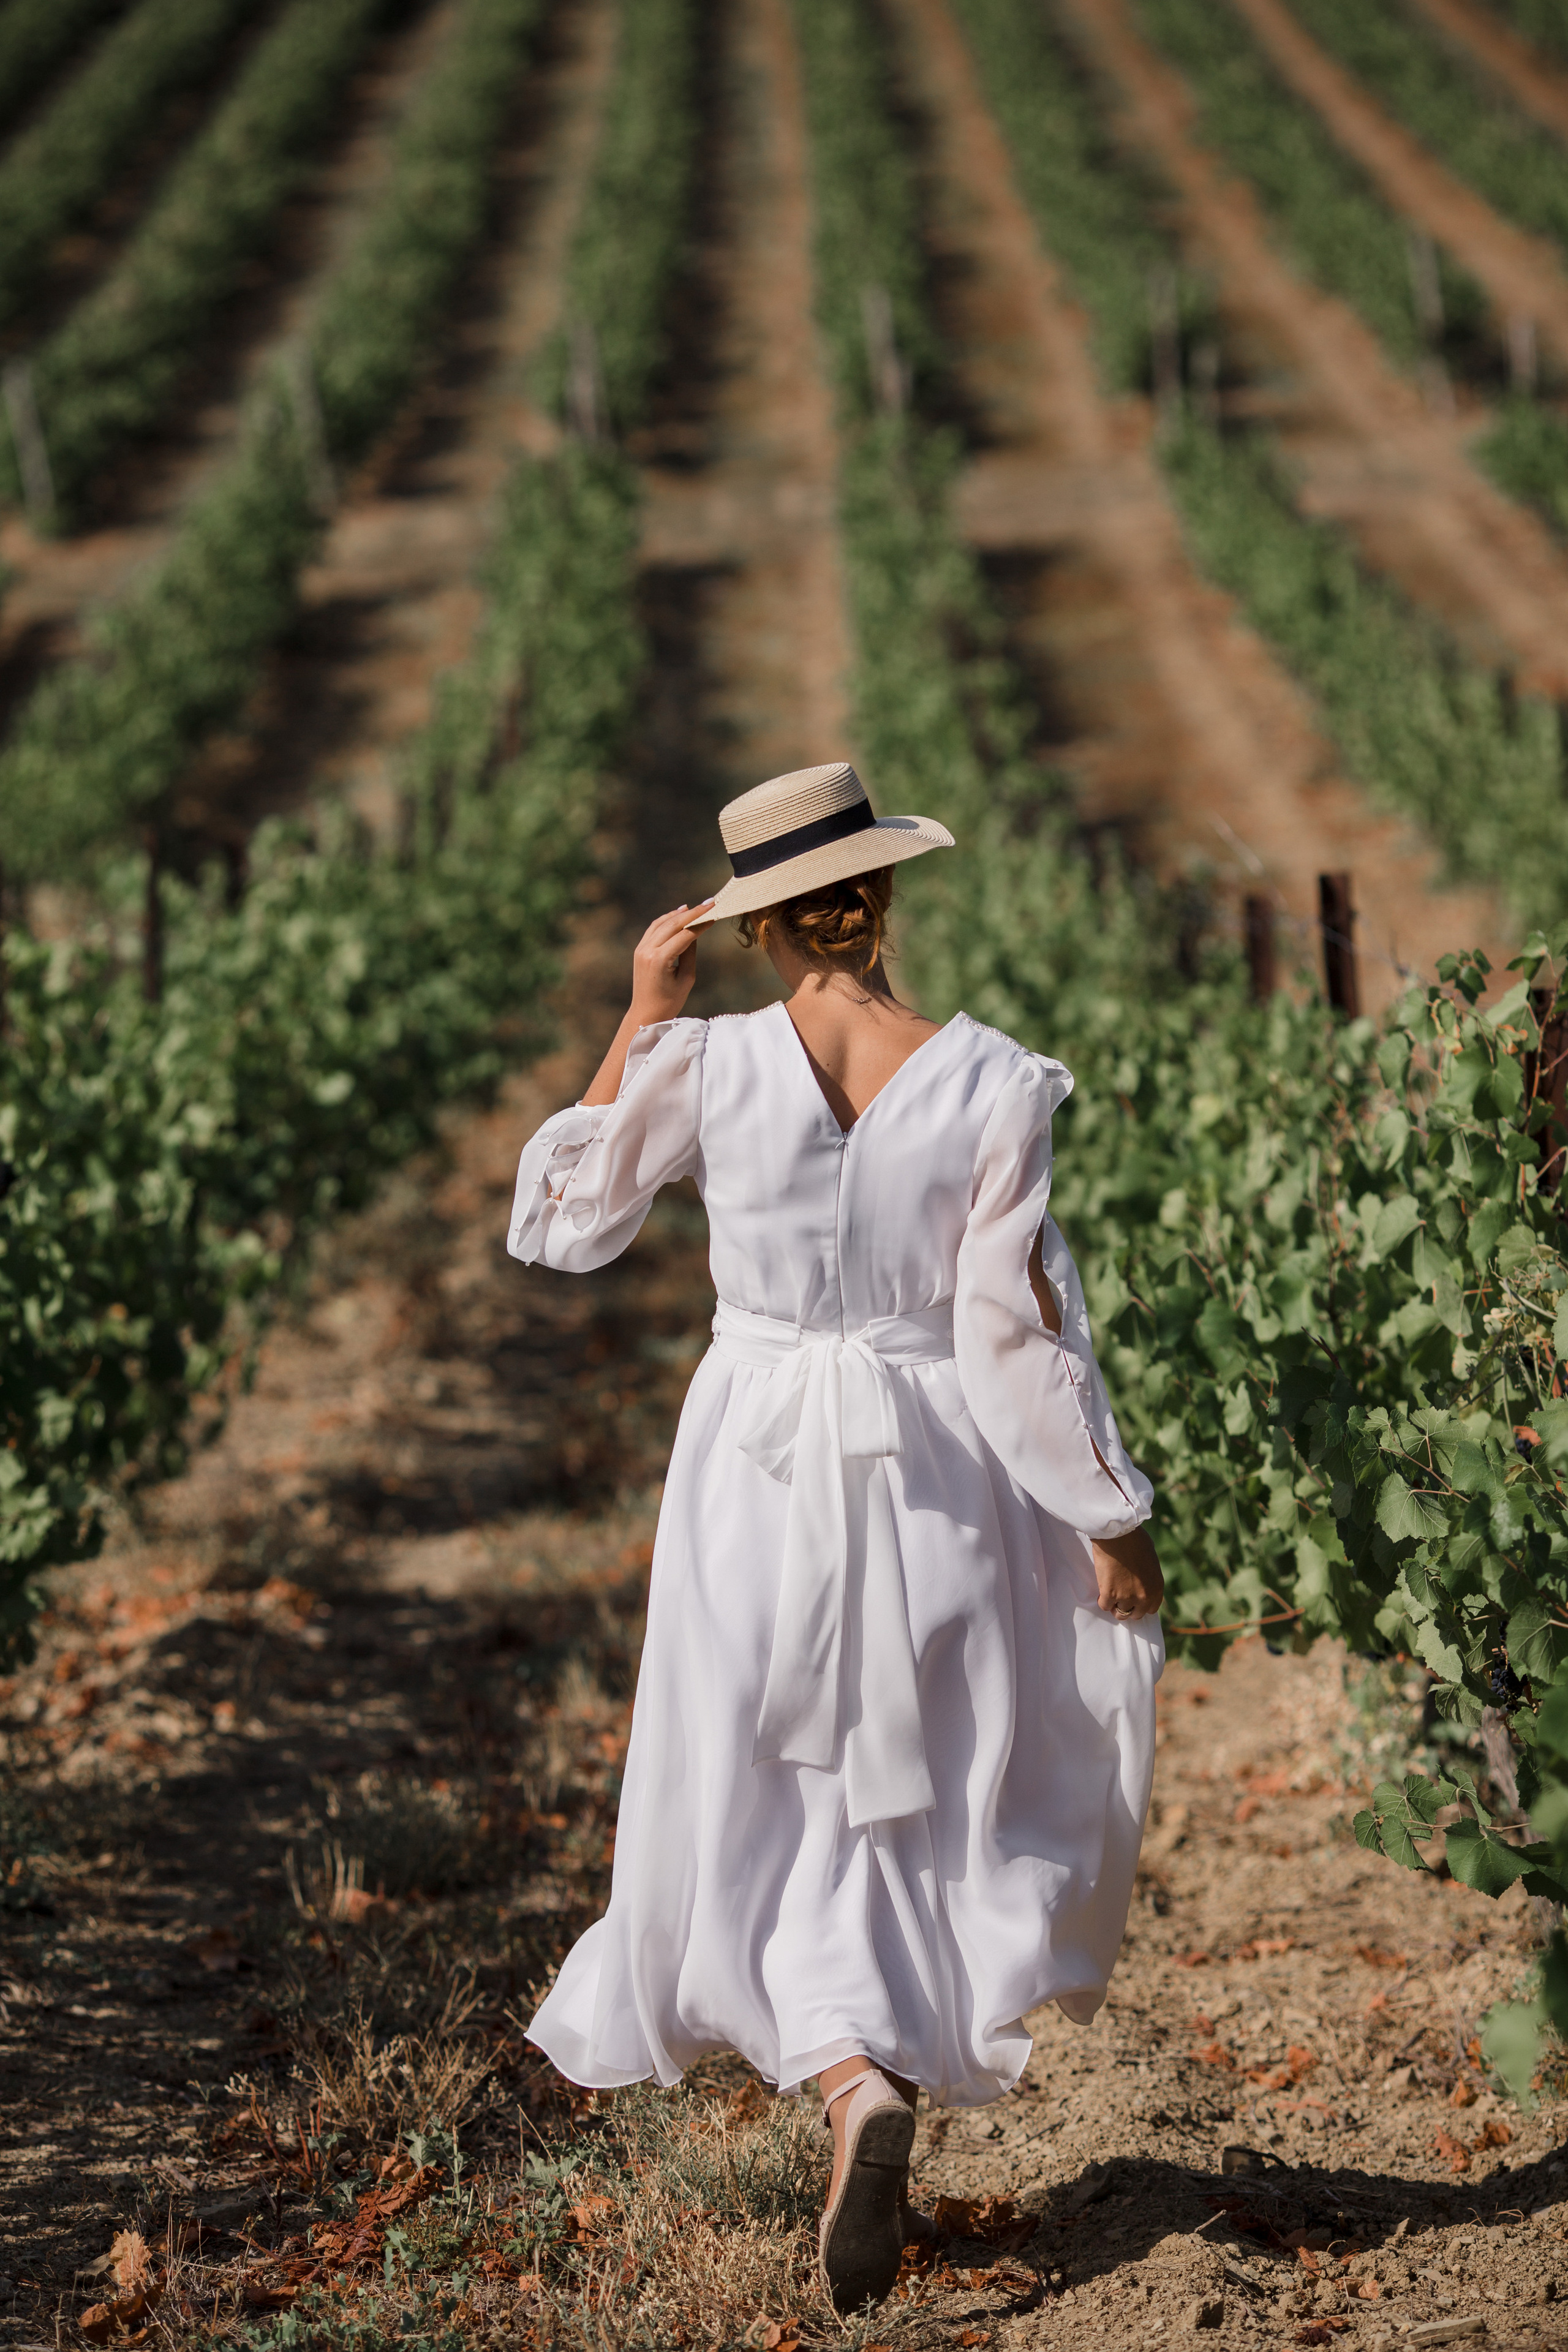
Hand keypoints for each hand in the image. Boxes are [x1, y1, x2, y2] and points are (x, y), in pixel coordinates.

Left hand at [580, 900, 715, 1105]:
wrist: (646, 1013)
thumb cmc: (670, 1001)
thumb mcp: (686, 978)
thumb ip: (690, 952)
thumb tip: (695, 931)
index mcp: (660, 959)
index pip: (685, 934)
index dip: (702, 922)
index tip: (715, 912)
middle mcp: (648, 950)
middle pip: (674, 924)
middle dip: (693, 913)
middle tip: (710, 903)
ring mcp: (641, 949)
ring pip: (662, 923)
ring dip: (679, 913)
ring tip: (696, 907)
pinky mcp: (639, 950)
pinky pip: (654, 928)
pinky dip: (666, 919)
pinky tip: (678, 914)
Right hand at [1092, 1524, 1163, 1621]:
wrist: (1117, 1534)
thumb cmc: (1134, 1540)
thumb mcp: (1151, 1559)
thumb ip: (1149, 1574)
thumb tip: (1143, 1578)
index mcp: (1156, 1587)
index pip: (1151, 1609)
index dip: (1142, 1605)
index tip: (1135, 1600)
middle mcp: (1143, 1596)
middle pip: (1136, 1614)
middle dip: (1129, 1607)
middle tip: (1121, 1598)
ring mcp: (1126, 1597)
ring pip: (1120, 1614)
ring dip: (1115, 1606)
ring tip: (1111, 1596)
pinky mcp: (1109, 1594)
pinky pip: (1105, 1606)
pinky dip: (1103, 1600)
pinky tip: (1102, 1592)